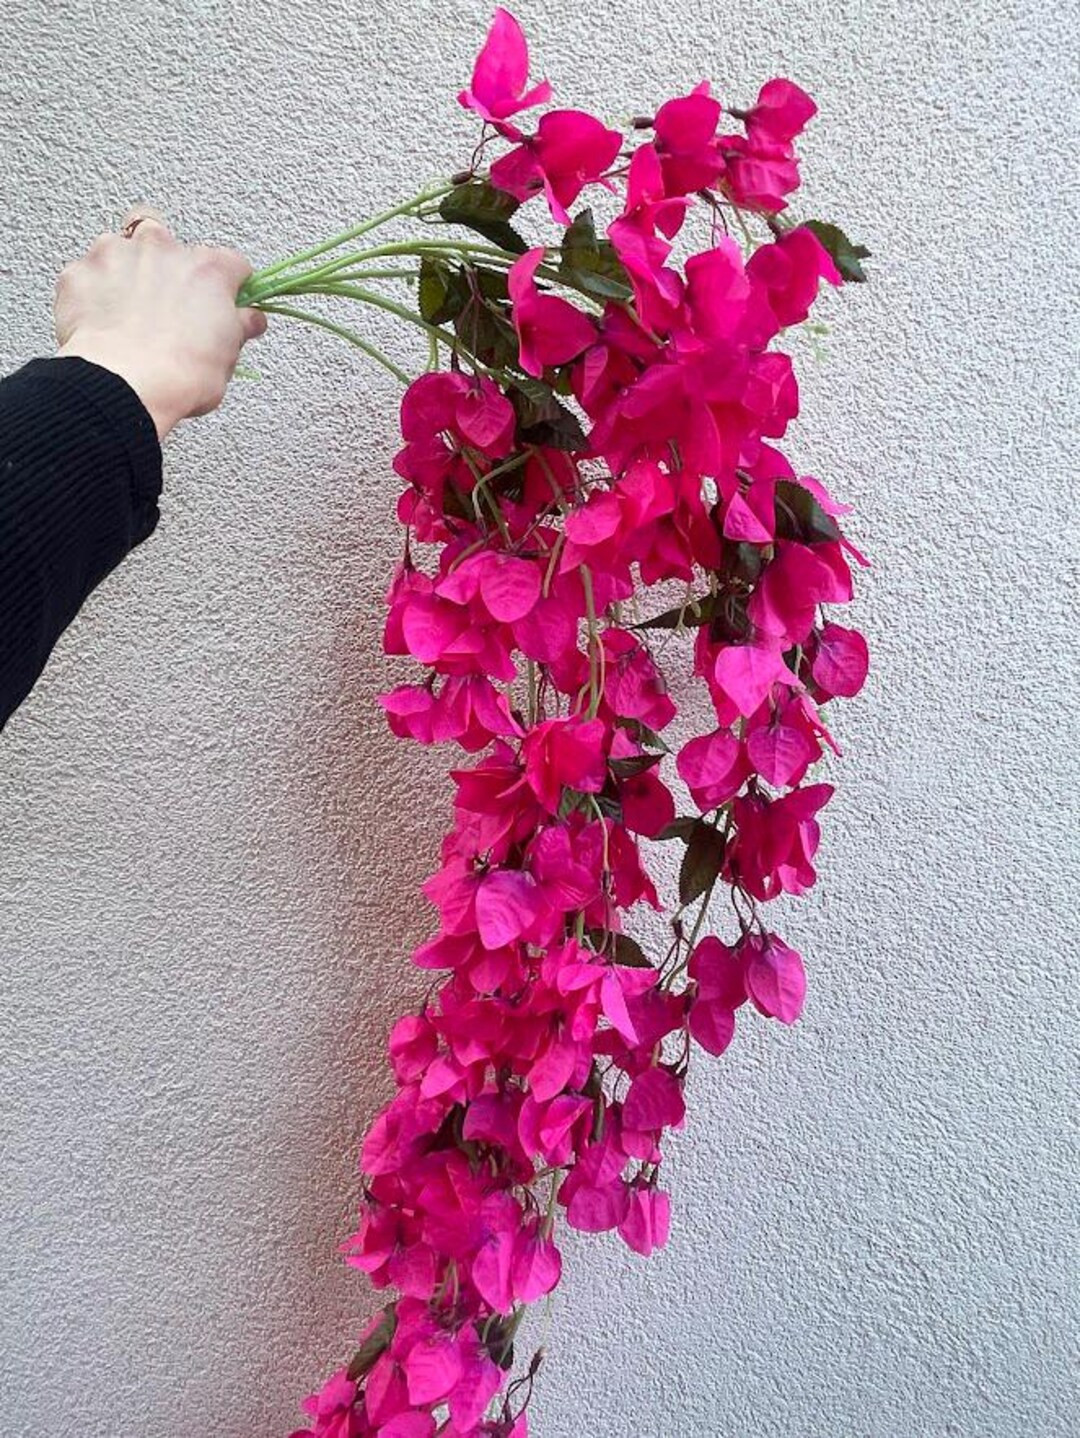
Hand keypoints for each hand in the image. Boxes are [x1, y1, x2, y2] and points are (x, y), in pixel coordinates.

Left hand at [54, 205, 267, 440]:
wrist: (123, 387)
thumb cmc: (179, 375)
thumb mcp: (227, 357)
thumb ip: (238, 329)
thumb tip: (248, 320)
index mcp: (207, 270)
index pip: (231, 264)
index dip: (230, 286)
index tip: (226, 304)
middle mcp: (163, 250)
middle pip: (169, 239)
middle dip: (168, 263)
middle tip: (167, 298)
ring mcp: (117, 256)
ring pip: (123, 247)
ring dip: (128, 269)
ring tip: (129, 308)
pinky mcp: (79, 273)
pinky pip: (88, 274)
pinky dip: (94, 292)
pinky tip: (101, 320)